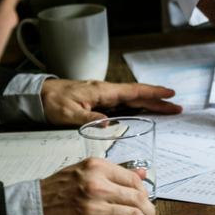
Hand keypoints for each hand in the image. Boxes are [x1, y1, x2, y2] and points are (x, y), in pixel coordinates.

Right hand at [40, 157, 154, 214]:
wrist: (35, 206)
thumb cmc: (59, 188)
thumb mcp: (86, 170)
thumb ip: (115, 172)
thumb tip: (141, 174)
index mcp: (97, 168)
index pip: (134, 180)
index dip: (145, 193)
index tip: (145, 199)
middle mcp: (96, 186)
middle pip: (138, 200)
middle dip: (149, 211)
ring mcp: (92, 209)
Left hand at [41, 79, 181, 125]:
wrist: (38, 95)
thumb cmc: (51, 102)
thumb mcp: (67, 114)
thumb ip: (89, 118)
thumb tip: (108, 123)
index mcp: (102, 91)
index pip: (133, 91)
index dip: (153, 93)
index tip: (170, 94)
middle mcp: (106, 91)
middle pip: (137, 94)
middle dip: (158, 99)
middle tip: (176, 106)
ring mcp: (103, 95)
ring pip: (132, 97)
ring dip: (149, 102)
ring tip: (166, 107)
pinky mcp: (98, 100)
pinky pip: (123, 101)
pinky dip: (137, 104)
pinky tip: (142, 109)